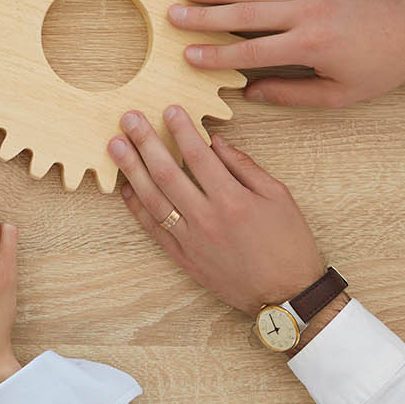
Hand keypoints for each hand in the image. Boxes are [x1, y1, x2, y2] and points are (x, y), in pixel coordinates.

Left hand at [109, 108, 321, 313]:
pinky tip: (125, 187)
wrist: (286, 295)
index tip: (168, 109)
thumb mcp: (278, 196)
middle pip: (167, 173)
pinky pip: (153, 229)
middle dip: (145, 142)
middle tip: (129, 119)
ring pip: (153, 199)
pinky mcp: (184, 258)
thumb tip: (216, 142)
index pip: (198, 155)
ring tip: (116, 146)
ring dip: (132, 170)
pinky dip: (137, 207)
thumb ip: (245, 166)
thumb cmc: (289, 244)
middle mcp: (207, 218)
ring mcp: (191, 240)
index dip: (181, 129)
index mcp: (233, 200)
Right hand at [172, 0, 404, 106]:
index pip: (251, 50)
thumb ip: (291, 93)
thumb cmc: (382, 66)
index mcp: (310, 45)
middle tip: (172, 14)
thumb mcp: (338, 94)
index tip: (188, 55)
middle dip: (205, 14)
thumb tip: (249, 93)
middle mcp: (306, 12)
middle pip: (244, 12)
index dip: (216, 54)